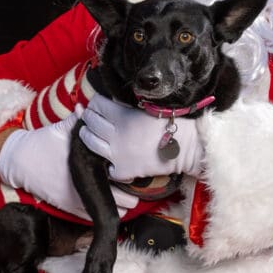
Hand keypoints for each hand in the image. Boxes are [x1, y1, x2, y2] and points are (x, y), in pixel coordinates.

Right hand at [0, 109, 138, 219]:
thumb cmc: (42, 144)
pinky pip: (90, 217)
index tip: (137, 173)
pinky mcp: (67, 207)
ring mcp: (75, 199)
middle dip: (129, 196)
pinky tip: (110, 210)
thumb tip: (88, 106)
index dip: (129, 176)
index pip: (116, 175)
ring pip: (105, 211)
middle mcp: (82, 185)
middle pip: (117, 198)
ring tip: (128, 201)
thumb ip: (78, 121)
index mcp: (85, 165)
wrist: (20, 162)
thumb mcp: (61, 130)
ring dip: (118, 207)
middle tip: (137, 191)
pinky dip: (101, 215)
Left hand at [79, 94, 203, 181]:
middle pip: (91, 123)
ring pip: (91, 144)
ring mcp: (117, 154)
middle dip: (88, 117)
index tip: (95, 103)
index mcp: (122, 116)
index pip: (97, 105)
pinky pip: (107, 167)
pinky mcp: (123, 171)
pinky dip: (106, 163)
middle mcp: (116, 135)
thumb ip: (124, 106)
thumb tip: (109, 101)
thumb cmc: (169, 123)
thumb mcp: (145, 108)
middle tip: (88, 115)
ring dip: (87, 136)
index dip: (95, 102)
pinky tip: (107, 157)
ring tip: (87, 133)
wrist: (184, 146)